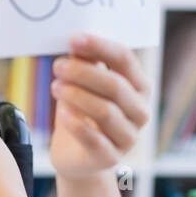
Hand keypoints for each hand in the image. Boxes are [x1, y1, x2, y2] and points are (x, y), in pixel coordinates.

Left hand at [48, 33, 150, 178]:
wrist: (76, 156)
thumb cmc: (81, 113)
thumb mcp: (82, 85)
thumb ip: (85, 64)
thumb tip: (77, 43)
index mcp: (138, 86)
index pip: (124, 59)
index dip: (99, 46)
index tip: (73, 39)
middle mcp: (140, 111)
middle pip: (115, 85)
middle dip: (83, 73)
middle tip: (58, 66)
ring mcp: (129, 137)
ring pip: (105, 111)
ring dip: (77, 95)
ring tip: (55, 86)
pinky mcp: (111, 158)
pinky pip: (95, 140)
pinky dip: (77, 124)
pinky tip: (62, 113)